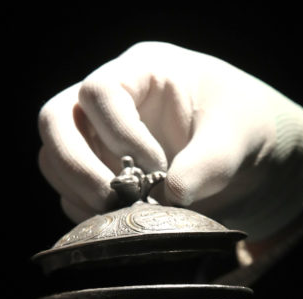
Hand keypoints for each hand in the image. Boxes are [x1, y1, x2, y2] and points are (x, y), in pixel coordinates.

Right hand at [37, 42, 302, 243]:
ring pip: (53, 158)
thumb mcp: (238, 137)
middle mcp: (111, 102)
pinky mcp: (101, 174)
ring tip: (121, 214)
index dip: (119, 134)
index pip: (100, 93)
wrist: (248, 158)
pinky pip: (70, 192)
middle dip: (78, 165)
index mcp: (142, 72)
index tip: (156, 168)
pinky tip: (120, 222)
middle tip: (115, 199)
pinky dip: (87, 212)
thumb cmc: (244, 127)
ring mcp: (99, 139)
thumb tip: (172, 195)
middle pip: (56, 121)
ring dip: (79, 191)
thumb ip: (209, 163)